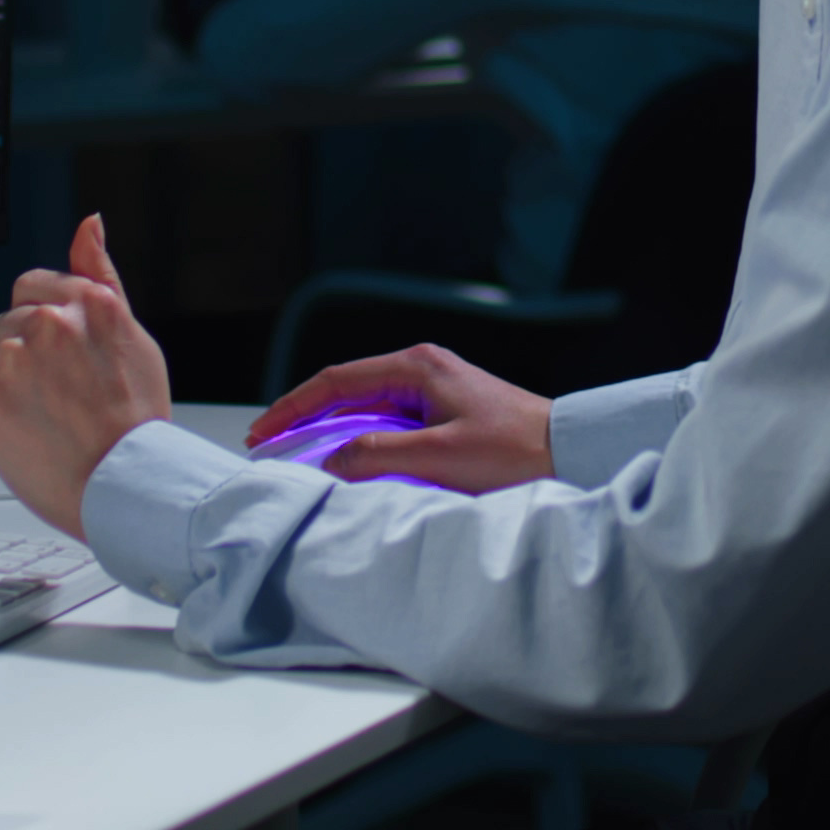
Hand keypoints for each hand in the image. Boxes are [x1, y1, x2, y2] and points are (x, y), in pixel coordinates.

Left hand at [0, 215, 170, 539]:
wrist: (123, 487)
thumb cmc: (135, 420)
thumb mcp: (133, 334)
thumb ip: (100, 274)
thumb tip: (89, 222)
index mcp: (85, 301)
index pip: (30, 286)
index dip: (43, 322)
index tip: (57, 354)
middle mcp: (46, 324)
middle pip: (6, 325)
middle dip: (25, 355)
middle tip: (61, 396)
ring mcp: (9, 361)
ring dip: (7, 385)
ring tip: (48, 419)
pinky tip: (27, 433)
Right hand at [247, 342, 554, 492]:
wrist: (567, 451)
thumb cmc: (514, 451)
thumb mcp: (441, 457)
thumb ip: (380, 456)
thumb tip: (332, 462)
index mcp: (417, 367)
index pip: (336, 381)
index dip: (293, 407)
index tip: (262, 433)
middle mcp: (421, 369)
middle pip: (346, 390)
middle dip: (304, 416)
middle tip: (268, 445)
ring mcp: (433, 389)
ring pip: (365, 407)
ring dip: (330, 429)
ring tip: (297, 453)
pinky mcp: (444, 411)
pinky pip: (387, 421)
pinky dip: (359, 437)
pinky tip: (345, 459)